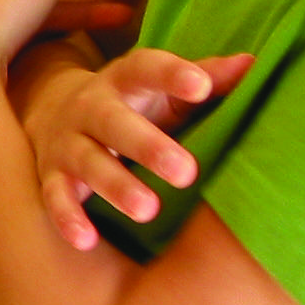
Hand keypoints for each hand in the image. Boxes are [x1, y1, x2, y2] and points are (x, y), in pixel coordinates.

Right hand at [23, 48, 255, 249]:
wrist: (53, 111)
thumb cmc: (132, 104)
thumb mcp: (162, 87)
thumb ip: (206, 76)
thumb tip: (253, 65)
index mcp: (124, 80)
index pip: (145, 68)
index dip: (171, 74)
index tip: (201, 86)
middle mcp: (90, 107)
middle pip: (113, 121)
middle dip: (146, 145)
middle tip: (185, 172)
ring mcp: (67, 142)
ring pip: (87, 162)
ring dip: (115, 186)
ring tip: (147, 211)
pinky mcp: (51, 174)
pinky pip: (55, 196)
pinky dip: (67, 218)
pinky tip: (86, 239)